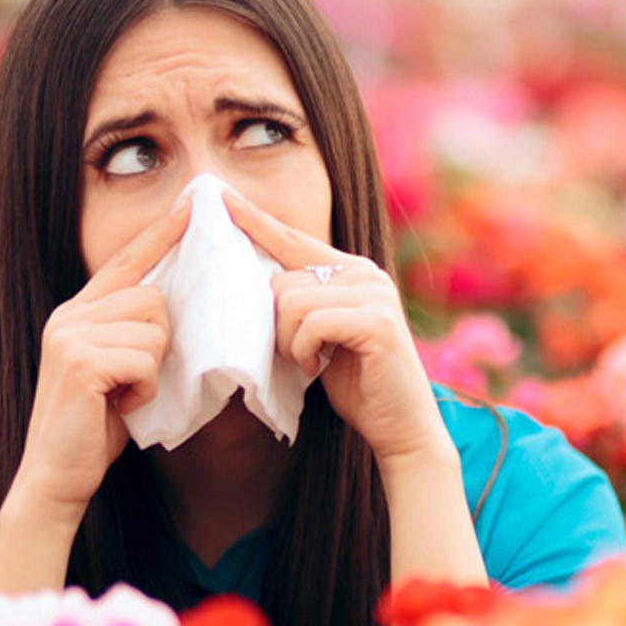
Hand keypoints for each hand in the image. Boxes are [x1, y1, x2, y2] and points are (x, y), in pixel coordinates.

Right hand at [12, 196, 189, 516]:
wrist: (55, 476)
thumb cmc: (93, 428)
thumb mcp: (114, 370)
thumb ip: (130, 334)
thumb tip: (173, 307)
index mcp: (76, 312)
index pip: (125, 261)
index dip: (160, 233)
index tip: (191, 205)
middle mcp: (69, 315)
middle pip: (153, 298)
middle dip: (159, 344)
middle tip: (133, 381)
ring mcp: (70, 335)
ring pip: (153, 329)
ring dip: (151, 370)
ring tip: (123, 394)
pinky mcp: (80, 361)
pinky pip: (145, 358)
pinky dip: (144, 388)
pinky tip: (119, 405)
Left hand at [225, 193, 449, 464]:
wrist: (402, 426)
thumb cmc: (358, 384)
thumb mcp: (322, 335)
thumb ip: (301, 304)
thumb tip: (256, 283)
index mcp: (352, 271)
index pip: (294, 240)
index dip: (257, 221)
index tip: (223, 199)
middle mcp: (365, 273)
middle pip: (283, 280)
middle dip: (278, 326)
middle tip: (301, 354)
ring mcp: (374, 294)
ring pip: (291, 302)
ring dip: (290, 342)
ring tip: (312, 361)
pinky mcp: (376, 320)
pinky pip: (311, 324)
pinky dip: (305, 352)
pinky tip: (320, 367)